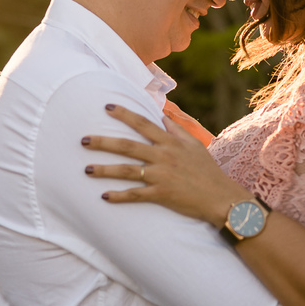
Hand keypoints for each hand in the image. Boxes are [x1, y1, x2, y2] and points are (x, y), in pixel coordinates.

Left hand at [83, 104, 251, 227]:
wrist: (221, 198)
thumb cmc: (207, 171)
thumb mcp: (194, 145)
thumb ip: (176, 130)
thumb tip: (162, 115)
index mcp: (171, 142)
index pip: (143, 123)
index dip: (124, 114)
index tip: (106, 107)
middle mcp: (164, 156)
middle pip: (128, 146)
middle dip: (103, 142)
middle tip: (83, 140)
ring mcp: (162, 175)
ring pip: (127, 170)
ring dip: (105, 170)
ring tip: (86, 169)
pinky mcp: (162, 194)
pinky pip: (136, 195)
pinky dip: (119, 196)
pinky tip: (104, 196)